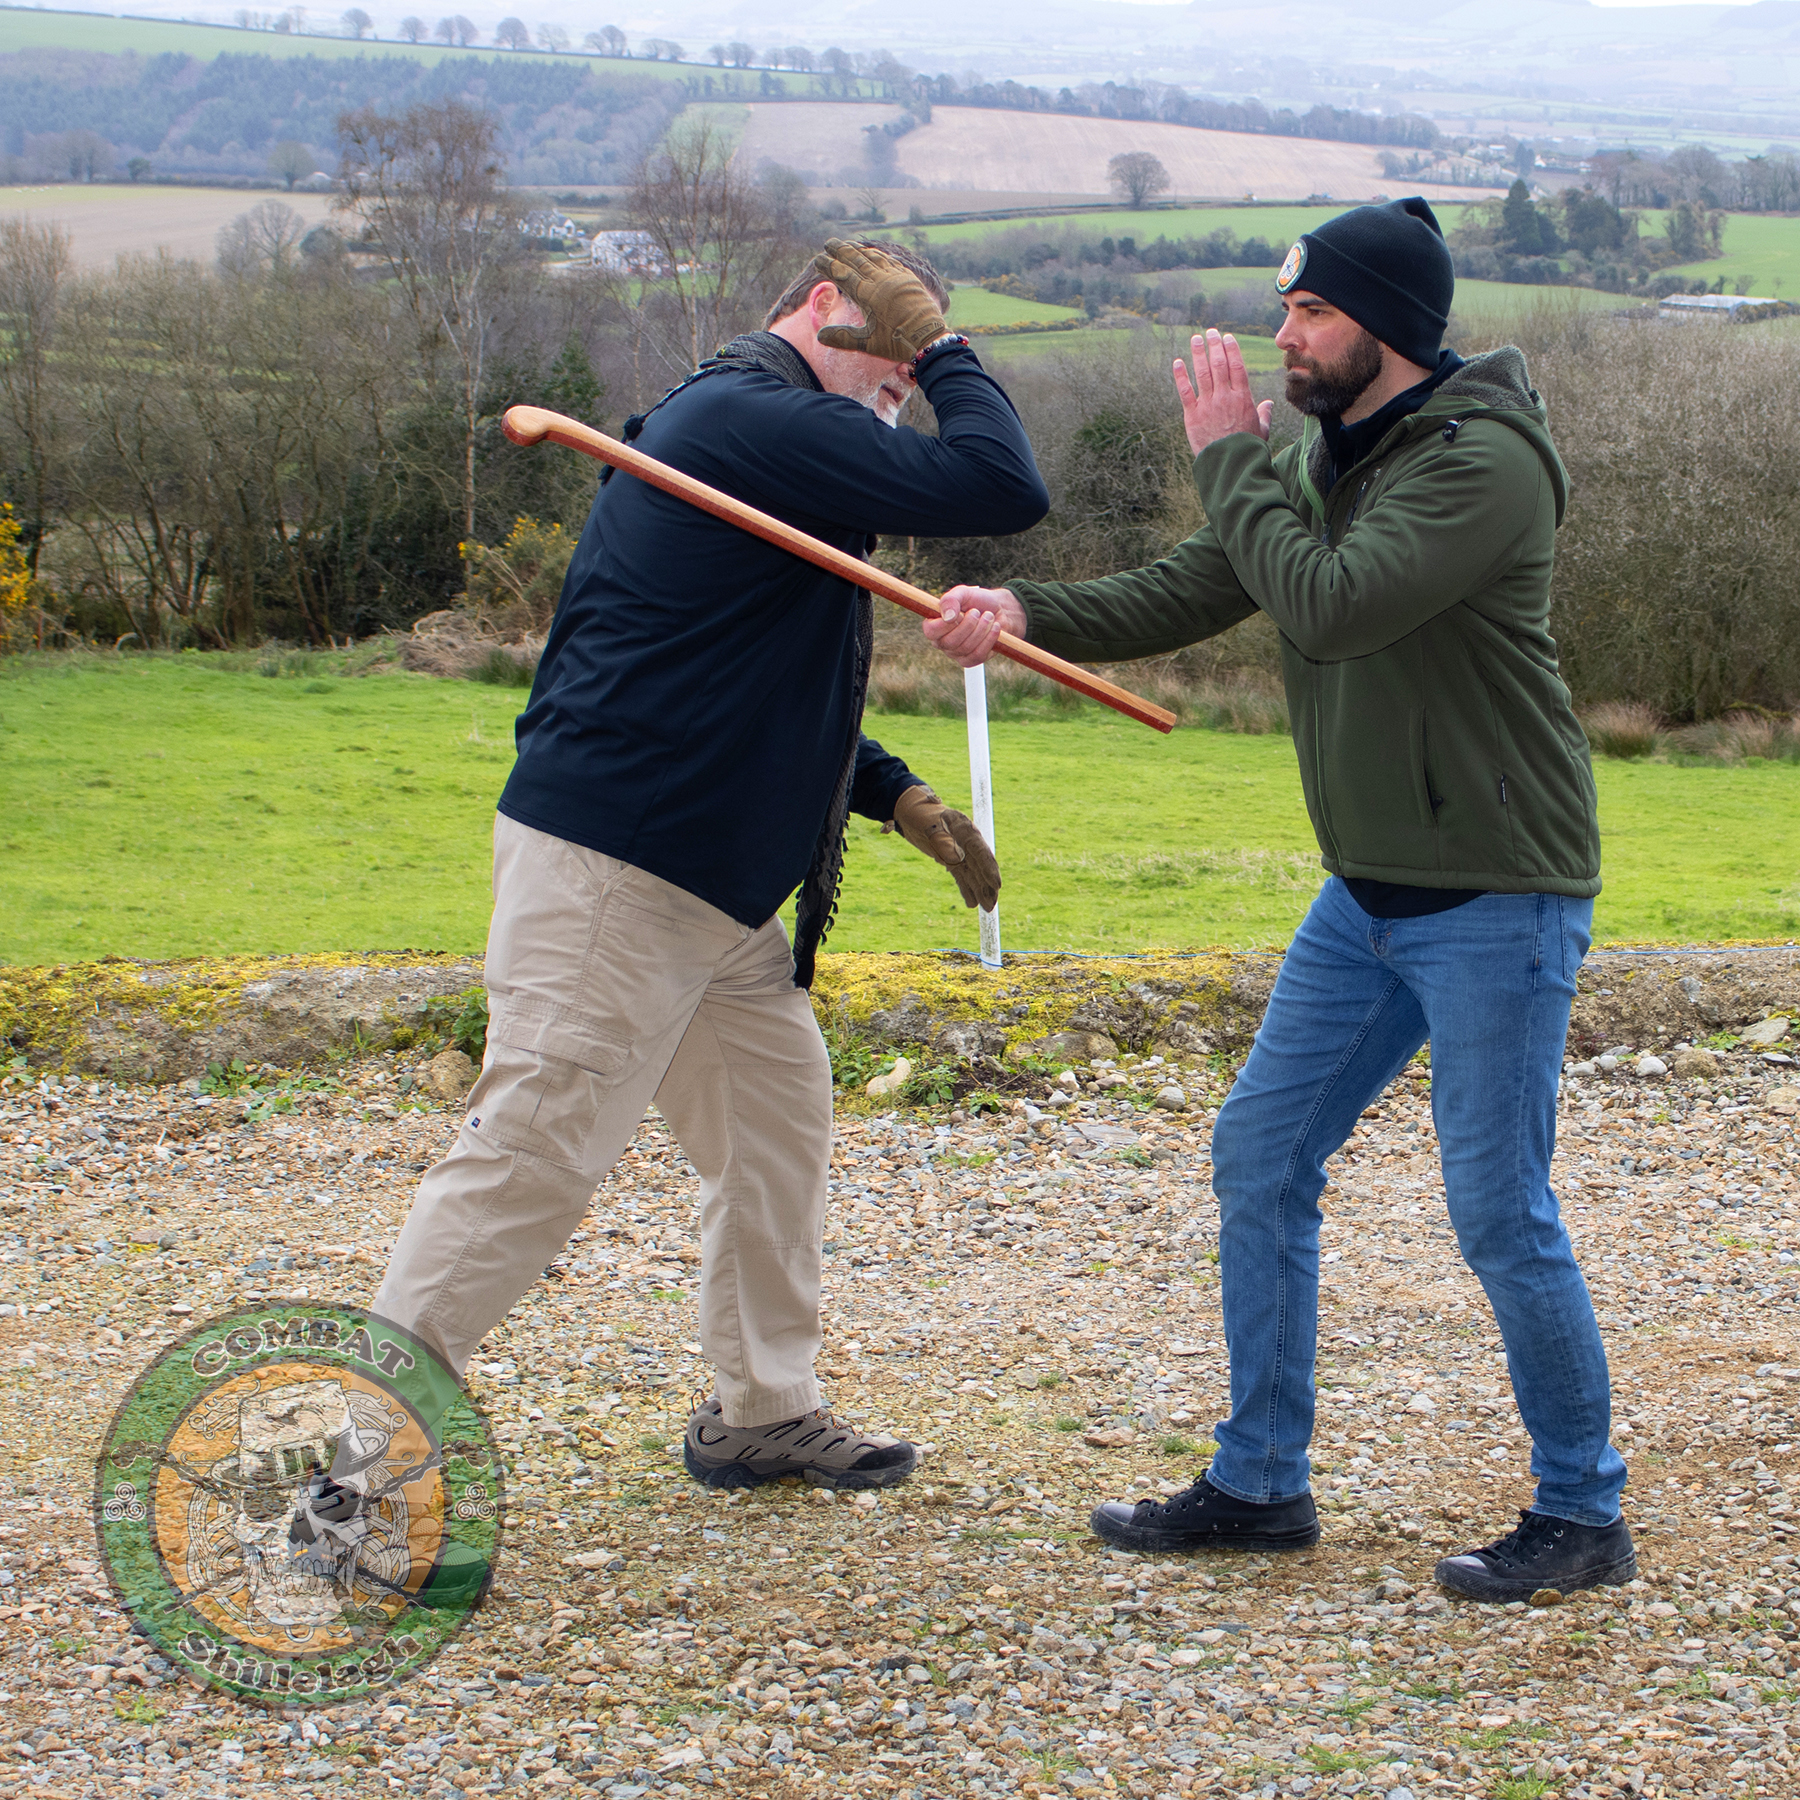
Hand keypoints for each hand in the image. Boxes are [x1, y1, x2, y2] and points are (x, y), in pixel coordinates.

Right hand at [811, 238, 949, 361]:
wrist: (927, 338)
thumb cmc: (896, 344)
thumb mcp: (867, 344)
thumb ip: (843, 338)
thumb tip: (820, 336)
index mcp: (867, 295)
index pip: (843, 275)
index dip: (830, 266)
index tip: (818, 259)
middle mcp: (880, 281)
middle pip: (856, 260)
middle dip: (841, 250)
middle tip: (829, 242)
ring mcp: (895, 277)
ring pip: (873, 257)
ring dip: (858, 249)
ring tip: (848, 244)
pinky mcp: (907, 278)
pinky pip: (889, 261)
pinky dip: (878, 254)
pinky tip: (873, 252)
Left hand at [890, 785, 1000, 910]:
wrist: (910, 811)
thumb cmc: (920, 814)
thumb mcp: (929, 825)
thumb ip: (942, 840)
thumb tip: (956, 859)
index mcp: (965, 829)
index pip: (981, 851)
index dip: (989, 868)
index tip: (997, 884)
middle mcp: (966, 841)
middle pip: (980, 866)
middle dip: (987, 885)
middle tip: (992, 904)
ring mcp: (960, 851)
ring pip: (973, 873)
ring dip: (980, 890)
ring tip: (987, 908)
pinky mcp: (951, 859)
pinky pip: (961, 876)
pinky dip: (966, 889)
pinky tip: (972, 903)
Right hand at [922, 585, 1023, 667]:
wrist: (1000, 610)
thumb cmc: (977, 601)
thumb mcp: (963, 593)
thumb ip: (950, 600)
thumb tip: (948, 617)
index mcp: (935, 625)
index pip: (931, 631)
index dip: (945, 624)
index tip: (960, 613)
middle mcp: (943, 642)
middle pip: (950, 642)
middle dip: (968, 625)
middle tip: (977, 612)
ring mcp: (957, 654)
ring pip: (966, 647)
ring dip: (981, 629)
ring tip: (989, 616)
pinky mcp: (972, 660)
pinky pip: (978, 655)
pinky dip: (989, 639)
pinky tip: (995, 627)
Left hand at [1174, 329, 1274, 455]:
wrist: (1230, 465)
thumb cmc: (1248, 448)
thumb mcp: (1261, 429)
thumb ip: (1264, 414)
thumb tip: (1268, 404)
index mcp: (1242, 397)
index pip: (1236, 366)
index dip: (1231, 349)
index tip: (1227, 337)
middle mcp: (1224, 397)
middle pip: (1219, 364)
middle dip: (1214, 345)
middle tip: (1210, 332)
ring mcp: (1207, 405)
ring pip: (1202, 373)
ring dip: (1198, 353)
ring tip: (1195, 339)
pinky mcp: (1192, 415)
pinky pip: (1185, 391)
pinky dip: (1180, 376)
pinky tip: (1177, 362)